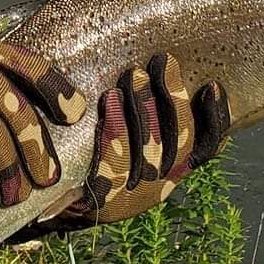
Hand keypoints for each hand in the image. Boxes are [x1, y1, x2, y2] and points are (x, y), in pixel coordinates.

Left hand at [72, 52, 230, 225]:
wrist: (47, 192)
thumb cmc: (90, 143)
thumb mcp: (127, 125)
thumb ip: (150, 107)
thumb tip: (171, 60)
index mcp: (172, 169)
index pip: (207, 148)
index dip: (216, 119)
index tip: (212, 86)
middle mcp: (158, 187)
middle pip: (181, 146)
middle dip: (174, 99)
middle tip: (163, 61)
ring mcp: (130, 199)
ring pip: (150, 156)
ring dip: (145, 109)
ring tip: (134, 74)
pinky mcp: (100, 203)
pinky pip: (112, 166)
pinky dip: (115, 129)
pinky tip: (109, 100)